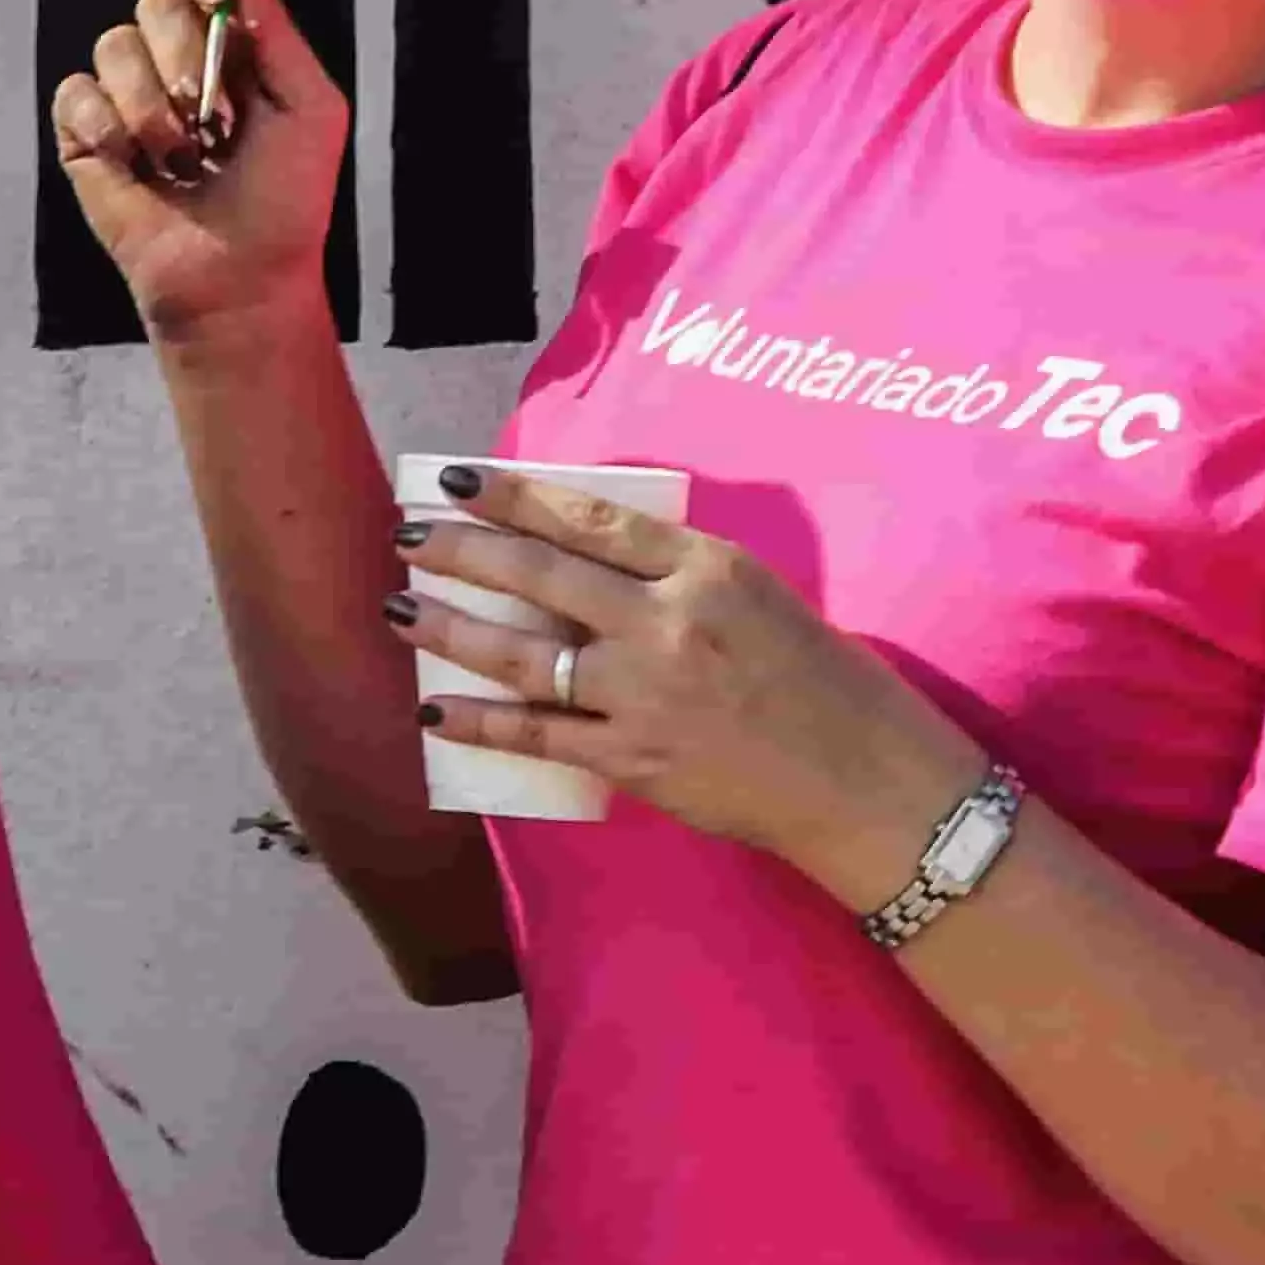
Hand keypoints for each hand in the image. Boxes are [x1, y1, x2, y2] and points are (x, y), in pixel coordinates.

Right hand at [51, 0, 349, 343]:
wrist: (240, 279)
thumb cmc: (287, 199)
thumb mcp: (307, 106)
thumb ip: (277, 26)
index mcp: (230, 38)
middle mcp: (174, 54)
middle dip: (188, 57)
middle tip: (217, 119)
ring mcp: (126, 91)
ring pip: (115, 45)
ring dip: (156, 111)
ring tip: (185, 161)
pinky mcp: (85, 131)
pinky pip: (77, 93)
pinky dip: (111, 131)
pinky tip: (139, 170)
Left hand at [392, 464, 986, 898]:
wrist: (863, 782)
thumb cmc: (824, 684)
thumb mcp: (760, 596)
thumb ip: (681, 574)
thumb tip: (590, 561)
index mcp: (708, 567)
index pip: (591, 519)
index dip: (515, 497)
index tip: (458, 482)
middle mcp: (670, 621)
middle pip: (543, 575)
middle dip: (463, 552)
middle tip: (408, 537)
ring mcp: (648, 694)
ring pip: (527, 652)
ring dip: (453, 629)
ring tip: (402, 610)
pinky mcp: (635, 760)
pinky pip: (539, 733)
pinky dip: (481, 721)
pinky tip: (437, 709)